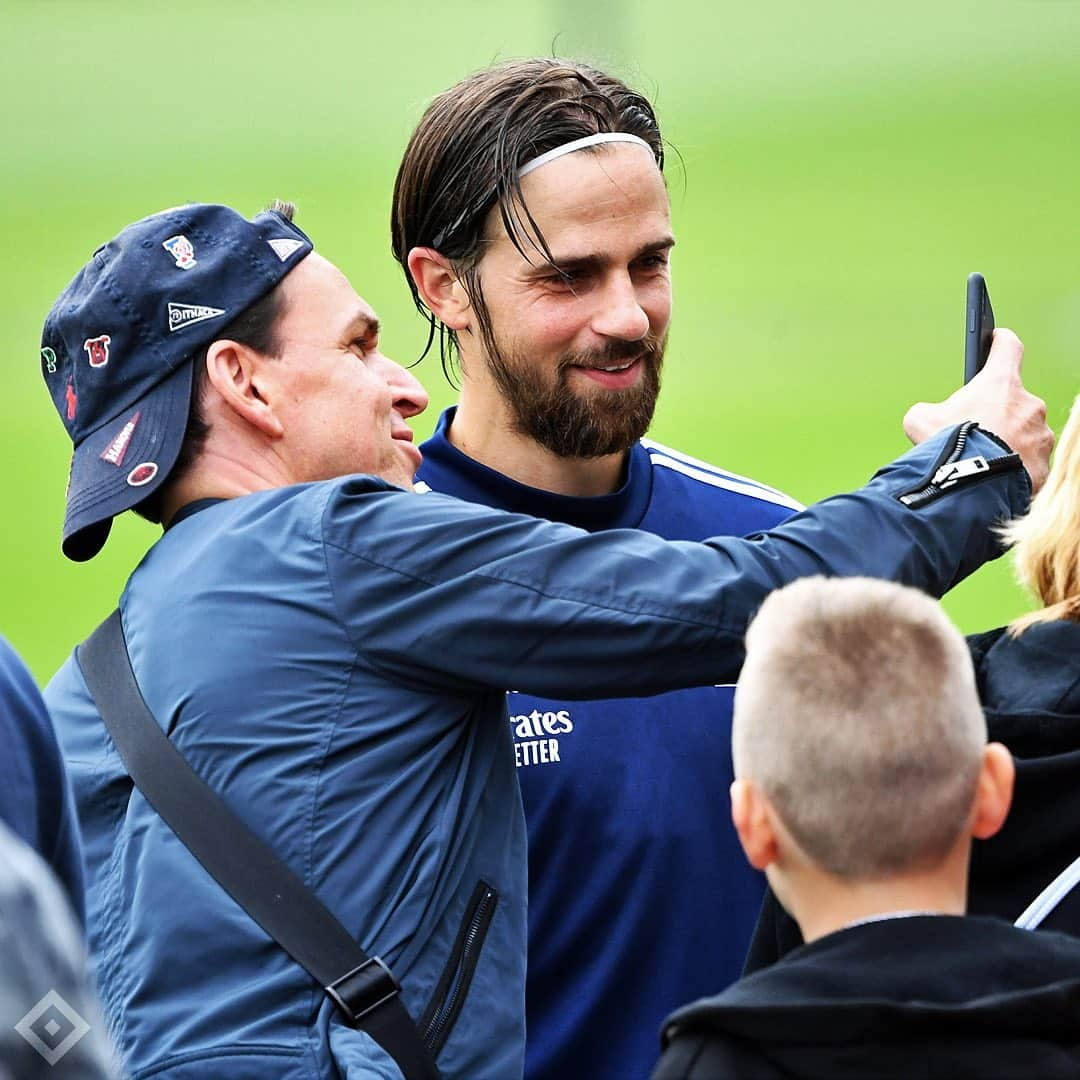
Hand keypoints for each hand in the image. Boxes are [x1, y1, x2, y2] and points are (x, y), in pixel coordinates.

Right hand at [903, 329, 1053, 492]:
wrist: (970, 484)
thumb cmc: (948, 445)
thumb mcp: (920, 420)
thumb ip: (927, 412)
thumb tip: (926, 419)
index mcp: (1000, 384)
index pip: (1008, 348)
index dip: (1000, 342)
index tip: (997, 340)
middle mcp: (1029, 405)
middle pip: (1014, 400)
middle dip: (998, 413)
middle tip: (975, 431)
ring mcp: (1040, 436)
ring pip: (1025, 433)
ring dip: (1009, 441)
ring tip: (984, 460)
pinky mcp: (1044, 465)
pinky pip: (1030, 463)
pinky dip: (1014, 468)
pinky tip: (995, 477)